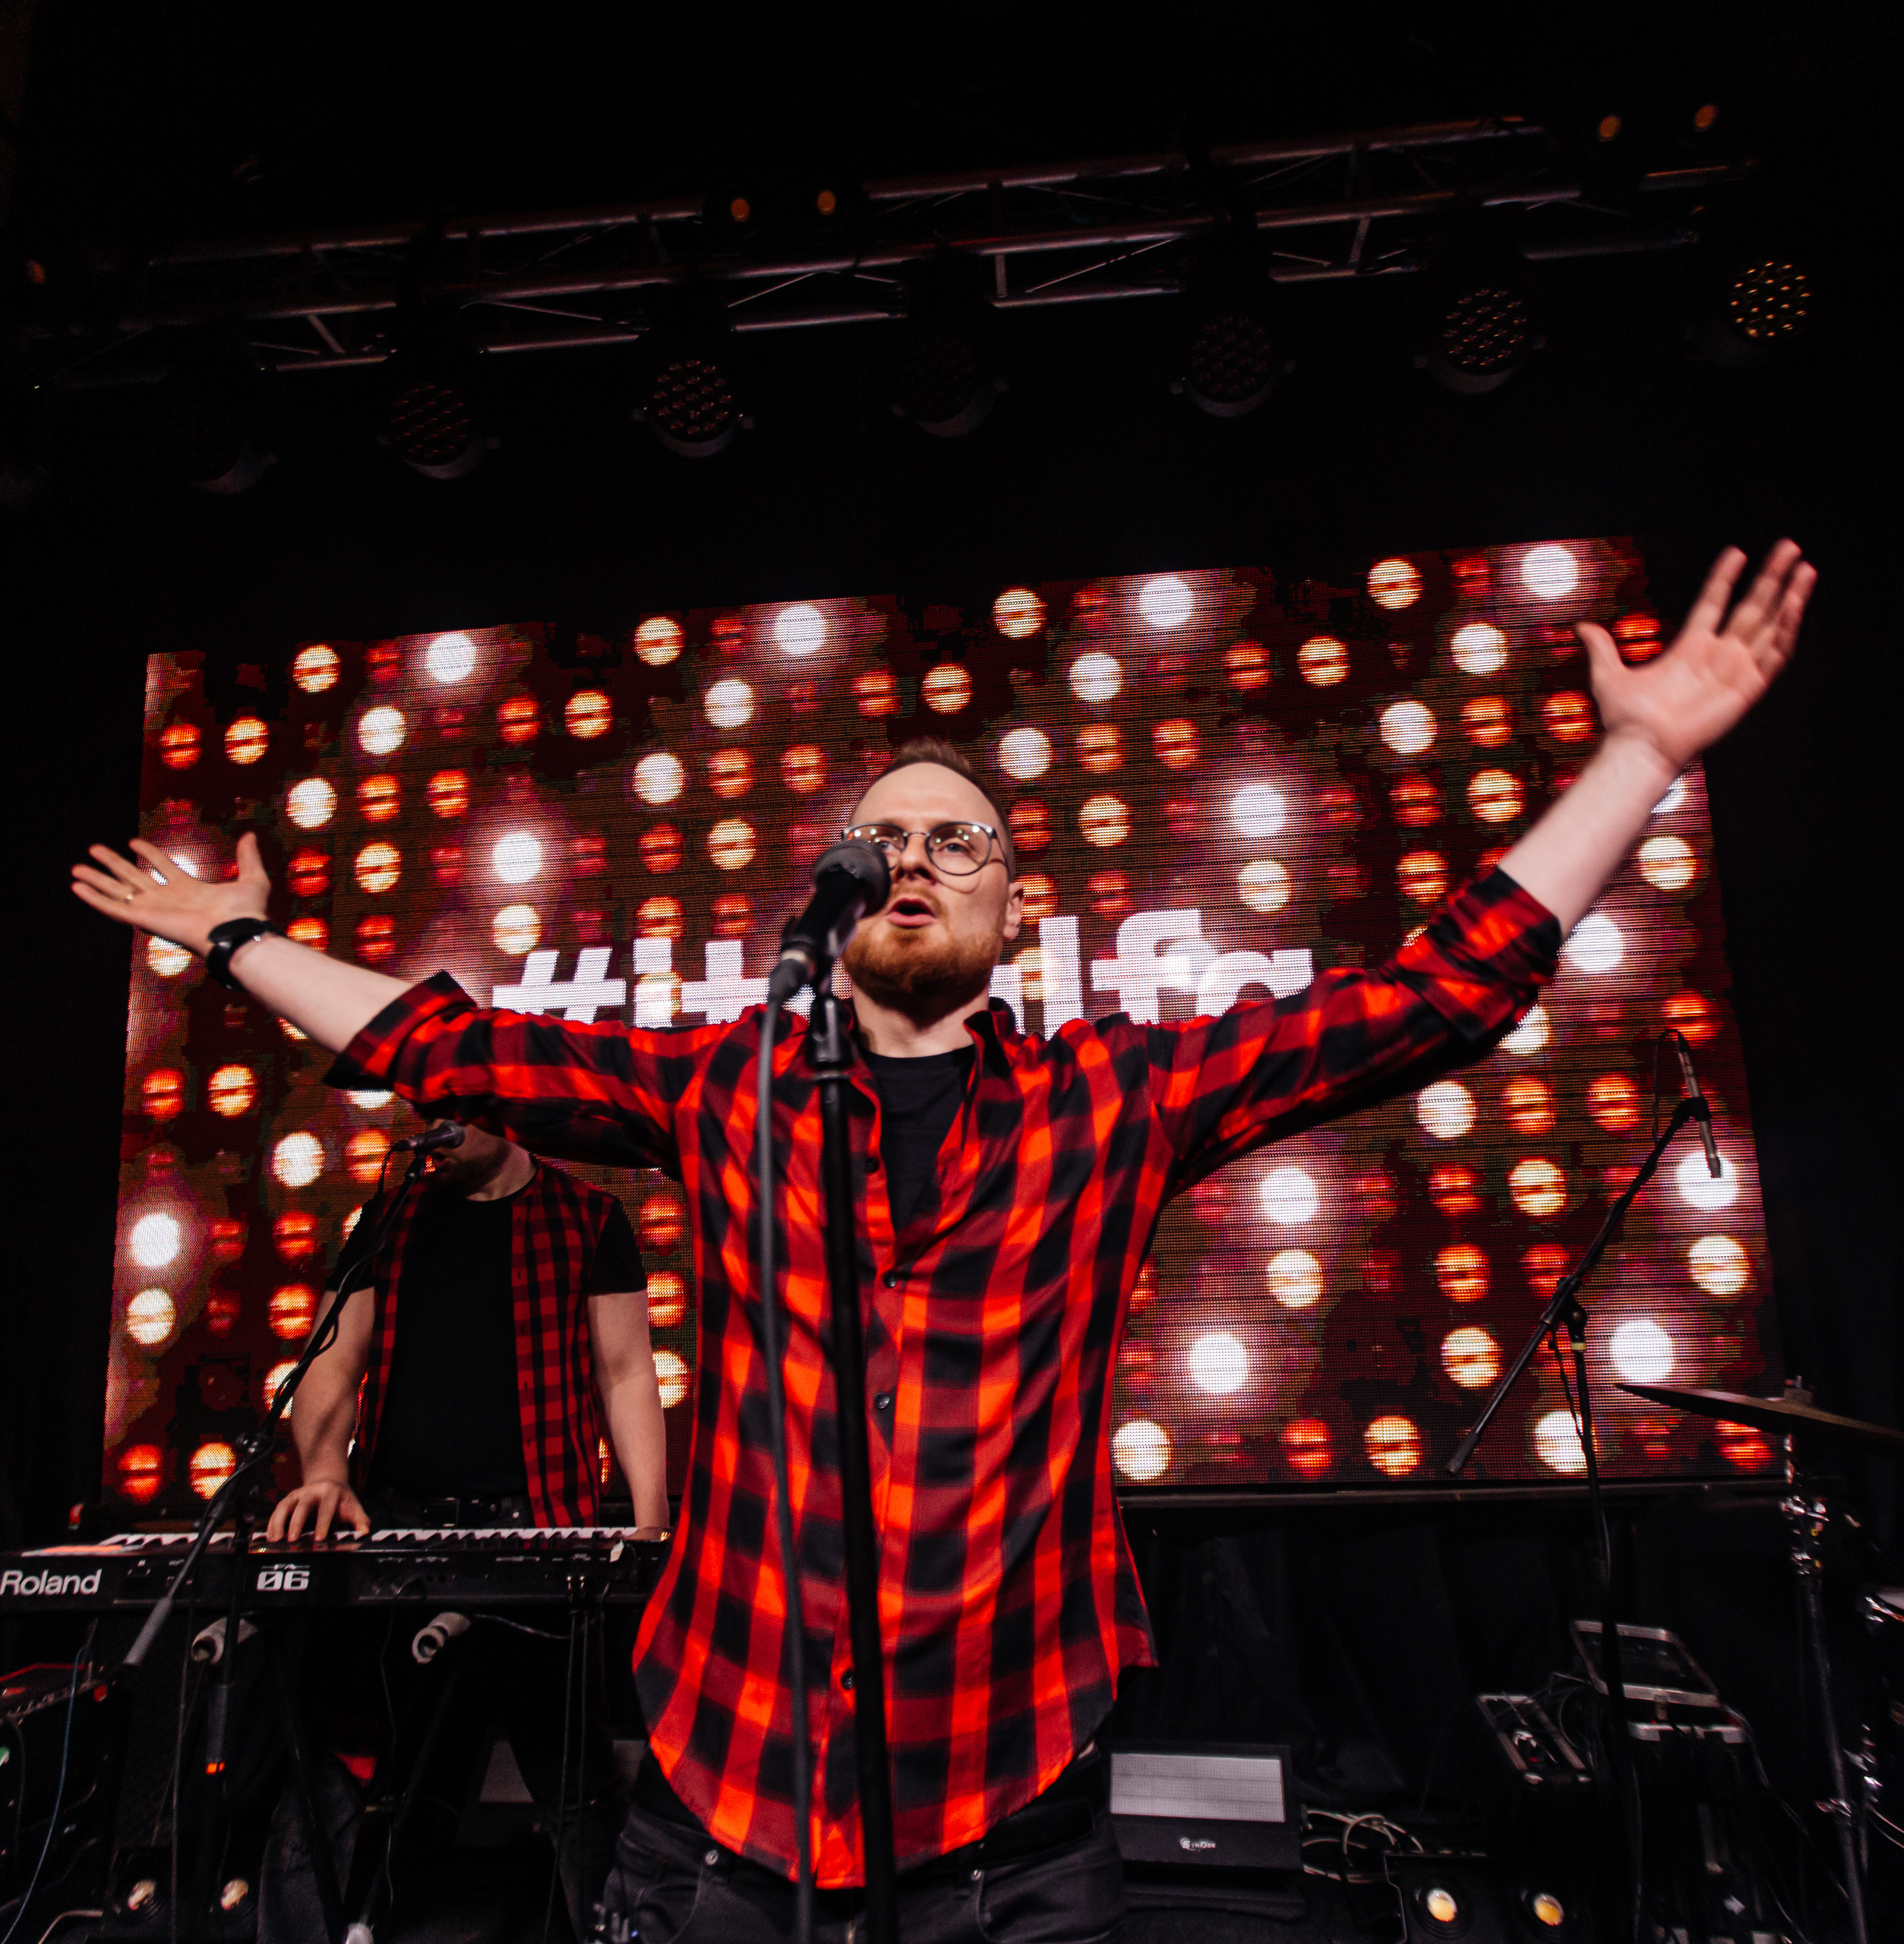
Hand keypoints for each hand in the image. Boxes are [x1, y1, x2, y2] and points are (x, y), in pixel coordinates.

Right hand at [71, 830, 272, 958]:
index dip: (148, 853)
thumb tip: (249, 835)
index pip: (162, 867)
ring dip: (96, 879)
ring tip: (76, 868)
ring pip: (117, 891)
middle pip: (132, 878)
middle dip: (112, 864)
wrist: (238, 931)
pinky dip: (94, 898)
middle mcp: (167, 900)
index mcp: (188, 890)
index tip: (132, 842)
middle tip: (93, 849)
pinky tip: (78, 888)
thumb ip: (248, 857)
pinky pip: (113, 908)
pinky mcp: (144, 919)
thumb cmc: (246, 911)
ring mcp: (153, 909)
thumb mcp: (252, 878)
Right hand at [264, 1478, 370, 1541]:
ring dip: (278, 1523)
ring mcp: (297, 1495)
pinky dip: (271, 1524)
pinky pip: (276, 1511)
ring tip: (276, 1541)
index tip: (319, 1539)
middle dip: (297, 1523)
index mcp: (331, 1493)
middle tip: (293, 1540)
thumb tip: (365, 1535)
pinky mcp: (287, 1500)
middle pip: (302, 1505)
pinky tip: (270, 1538)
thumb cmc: (342, 1501)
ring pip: (284, 1506)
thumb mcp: (354, 1507)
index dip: (323, 1523)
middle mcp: (311, 1492)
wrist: (328, 1481)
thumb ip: (360, 1522)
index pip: (326, 1508)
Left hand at [1579, 540, 1814, 776]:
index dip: (1725, 578)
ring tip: (1804, 568)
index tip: (1736, 552)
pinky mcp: (1748, 688)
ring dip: (1790, 597)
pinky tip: (1795, 604)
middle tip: (1788, 547)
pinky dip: (1788, 629)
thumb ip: (1601, 648)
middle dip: (1771, 577)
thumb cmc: (1626, 720)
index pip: (1713, 602)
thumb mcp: (1608, 675)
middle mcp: (1718, 656)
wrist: (1641, 746)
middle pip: (1752, 607)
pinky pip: (1775, 655)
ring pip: (1771, 626)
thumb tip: (1581, 627)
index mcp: (1690, 648)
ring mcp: (1736, 670)